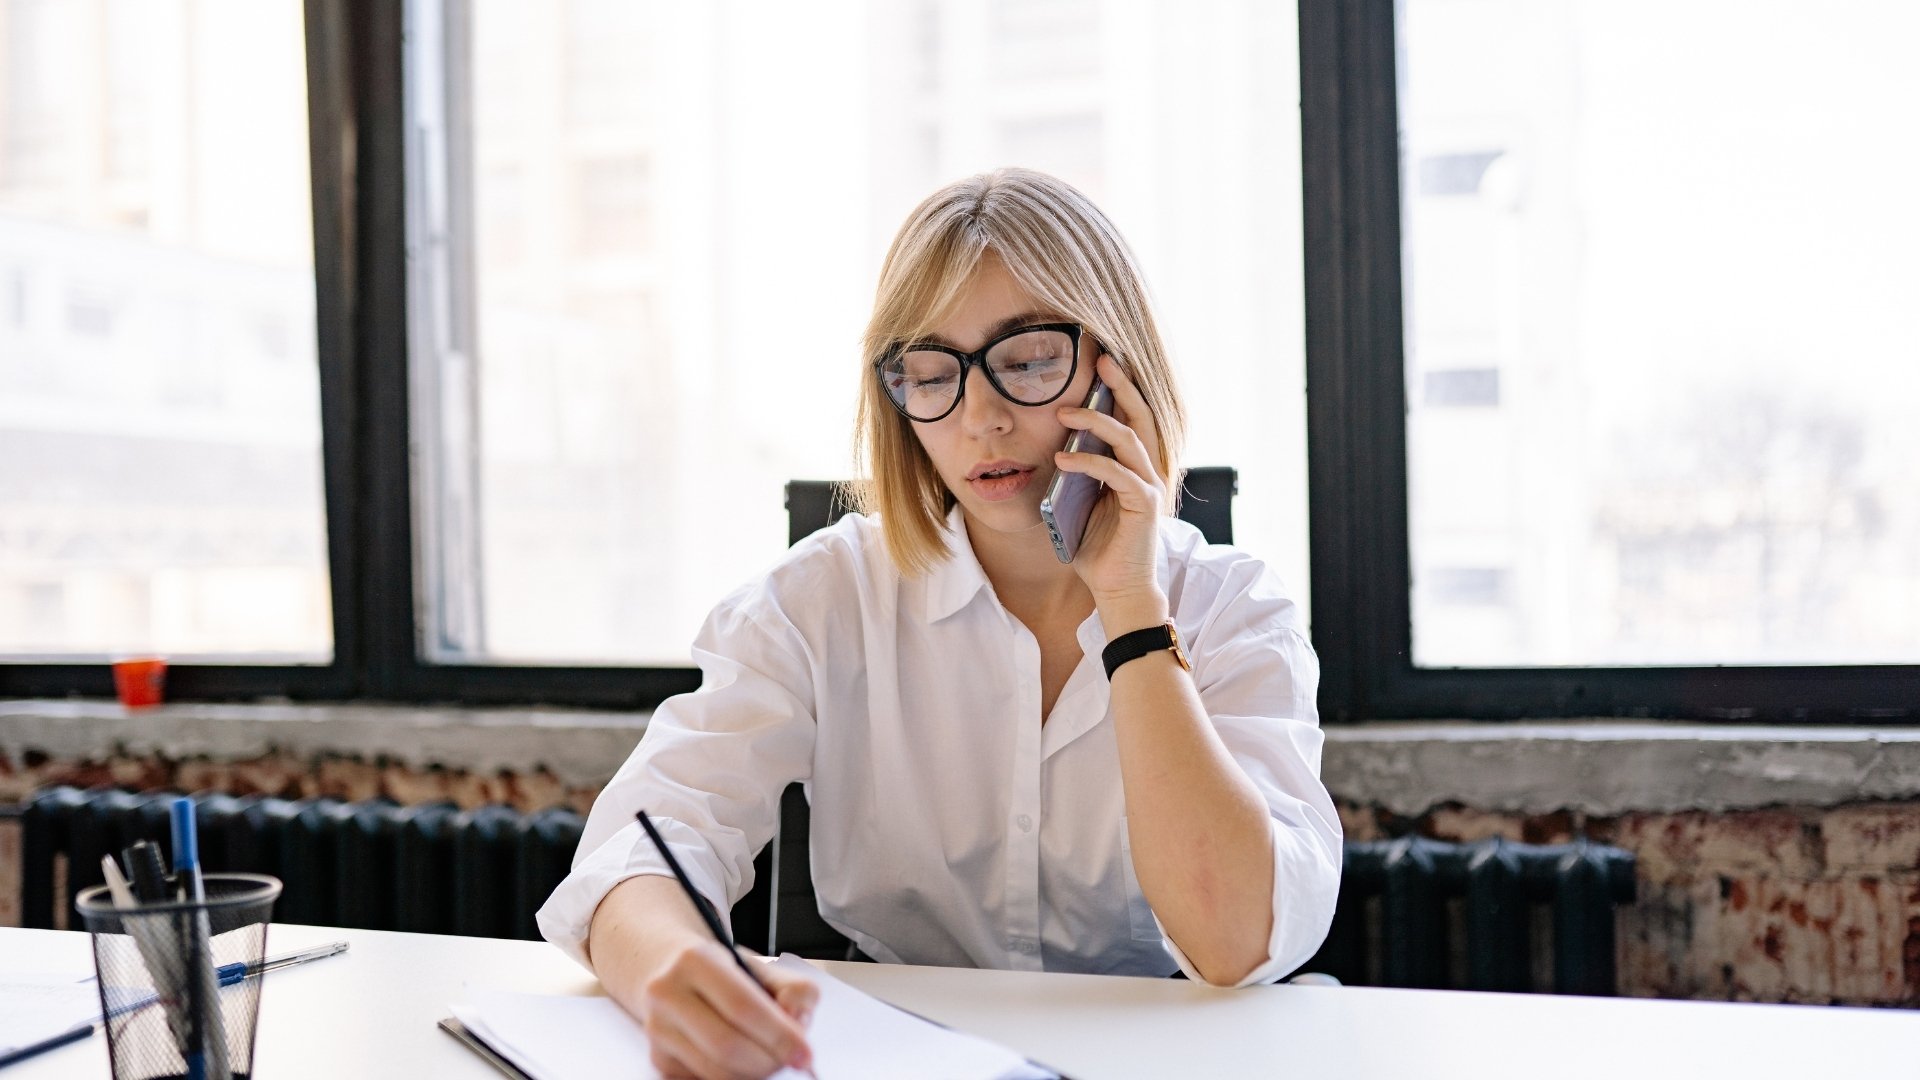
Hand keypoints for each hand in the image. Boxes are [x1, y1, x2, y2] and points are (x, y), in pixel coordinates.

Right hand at [640, 941, 817, 1079]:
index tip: (804, 1054)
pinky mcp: (658, 1057)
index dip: (779, 1036)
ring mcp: (658, 1028)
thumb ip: (794, 990)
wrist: (671, 972)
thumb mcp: (763, 967)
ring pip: (713, 1071)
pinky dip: (731, 1079)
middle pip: (726, 1046)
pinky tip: (743, 1065)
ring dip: (751, 1075)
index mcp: (696, 960)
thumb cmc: (724, 972)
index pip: (743, 1007)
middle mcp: (668, 993)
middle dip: (767, 1061)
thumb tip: (797, 1024)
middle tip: (788, 1062)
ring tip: (769, 1062)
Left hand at [1054, 354, 1173, 621]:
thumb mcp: (1079, 501)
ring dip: (1096, 422)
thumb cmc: (1098, 547)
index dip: (1120, 388)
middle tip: (1101, 360)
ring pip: (1129, 439)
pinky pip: (1117, 474)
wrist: (1116, 589)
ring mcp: (1149, 486)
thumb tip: (1052, 445)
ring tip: (1064, 412)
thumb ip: (1075, 473)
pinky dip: (1089, 463)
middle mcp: (1148, 470)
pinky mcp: (1144, 506)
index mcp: (1134, 465)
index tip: (1100, 361)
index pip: (1132, 417)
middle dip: (1121, 385)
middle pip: (1141, 416)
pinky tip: (1063, 458)